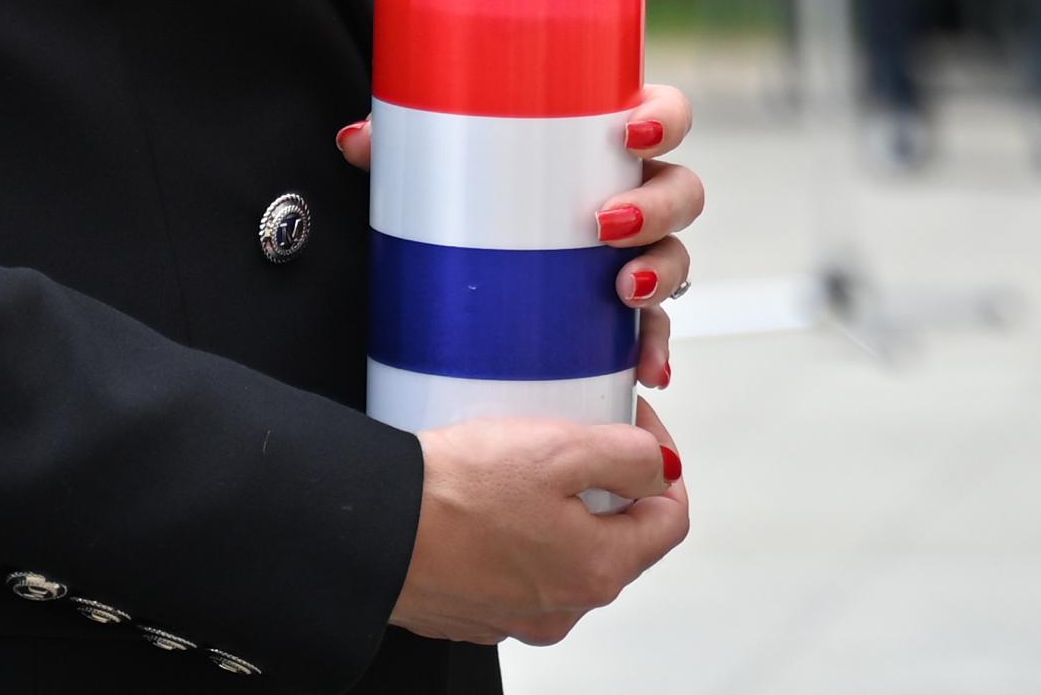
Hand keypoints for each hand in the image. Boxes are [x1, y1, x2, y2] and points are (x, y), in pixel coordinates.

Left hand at [336, 82, 702, 394]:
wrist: (462, 252)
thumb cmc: (468, 184)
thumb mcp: (437, 159)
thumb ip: (403, 141)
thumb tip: (356, 140)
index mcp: (602, 140)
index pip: (663, 113)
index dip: (665, 116)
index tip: (630, 129)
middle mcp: (631, 192)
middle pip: (682, 189)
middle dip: (657, 206)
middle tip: (605, 223)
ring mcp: (633, 254)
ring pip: (677, 257)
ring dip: (661, 273)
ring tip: (623, 291)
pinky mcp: (618, 313)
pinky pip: (654, 332)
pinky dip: (653, 350)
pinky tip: (645, 372)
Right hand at [390, 411, 687, 644]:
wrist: (370, 531)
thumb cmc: (454, 494)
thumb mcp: (559, 448)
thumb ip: (628, 456)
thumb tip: (660, 467)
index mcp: (598, 570)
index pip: (670, 520)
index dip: (662, 463)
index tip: (634, 426)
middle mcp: (564, 607)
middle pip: (618, 538)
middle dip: (608, 484)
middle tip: (573, 434)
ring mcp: (518, 615)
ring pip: (564, 553)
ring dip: (558, 511)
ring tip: (522, 464)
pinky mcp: (476, 609)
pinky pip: (515, 566)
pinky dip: (513, 533)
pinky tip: (483, 499)